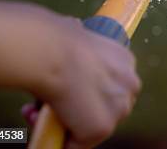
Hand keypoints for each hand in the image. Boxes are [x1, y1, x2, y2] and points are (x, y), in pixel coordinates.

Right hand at [36, 16, 140, 148]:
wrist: (53, 51)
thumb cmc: (55, 38)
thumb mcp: (75, 32)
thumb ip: (80, 47)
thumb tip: (71, 29)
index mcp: (125, 59)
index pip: (109, 86)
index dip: (83, 94)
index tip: (63, 90)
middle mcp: (130, 84)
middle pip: (104, 109)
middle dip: (75, 111)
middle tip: (46, 105)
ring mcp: (119, 108)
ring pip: (91, 128)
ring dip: (64, 125)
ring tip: (37, 112)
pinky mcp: (102, 128)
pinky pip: (77, 144)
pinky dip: (58, 140)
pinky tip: (41, 123)